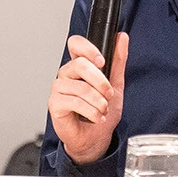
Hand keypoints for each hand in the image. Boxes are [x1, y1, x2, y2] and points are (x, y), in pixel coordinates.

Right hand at [47, 32, 128, 164]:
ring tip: (103, 110)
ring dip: (98, 101)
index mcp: (79, 66)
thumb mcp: (116, 84)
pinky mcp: (55, 104)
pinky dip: (91, 111)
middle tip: (108, 93)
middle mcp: (67, 74)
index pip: (76, 44)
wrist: (95, 138)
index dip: (88, 48)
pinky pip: (74, 102)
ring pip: (80, 86)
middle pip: (79, 64)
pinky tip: (96, 117)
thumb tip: (122, 38)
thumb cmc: (102, 112)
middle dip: (100, 81)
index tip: (102, 61)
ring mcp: (59, 88)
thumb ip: (118, 61)